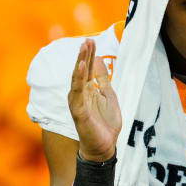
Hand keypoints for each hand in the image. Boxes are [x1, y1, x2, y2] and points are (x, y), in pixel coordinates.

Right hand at [68, 39, 121, 161]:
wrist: (104, 146)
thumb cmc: (105, 123)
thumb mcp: (108, 95)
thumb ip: (103, 79)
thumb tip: (98, 59)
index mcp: (88, 89)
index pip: (87, 68)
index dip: (90, 54)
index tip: (92, 40)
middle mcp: (80, 94)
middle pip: (81, 70)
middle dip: (84, 54)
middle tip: (87, 40)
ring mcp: (77, 102)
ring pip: (76, 79)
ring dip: (80, 62)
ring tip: (83, 48)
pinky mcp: (77, 111)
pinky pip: (77, 93)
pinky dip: (78, 79)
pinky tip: (81, 67)